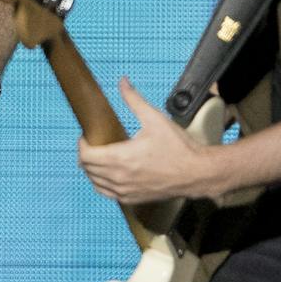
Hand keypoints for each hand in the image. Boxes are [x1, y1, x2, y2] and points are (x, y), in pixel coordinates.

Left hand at [77, 77, 213, 202]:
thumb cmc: (178, 147)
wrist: (198, 172)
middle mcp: (120, 177)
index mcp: (121, 158)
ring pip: (94, 182)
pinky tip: (108, 173)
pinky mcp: (132, 199)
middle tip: (94, 143)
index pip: (85, 155)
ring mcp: (125, 191)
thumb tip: (123, 82)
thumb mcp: (154, 118)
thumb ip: (134, 99)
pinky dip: (102, 183)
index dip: (82, 144)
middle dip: (86, 154)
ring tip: (99, 157)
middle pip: (87, 168)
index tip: (87, 135)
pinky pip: (107, 193)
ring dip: (92, 169)